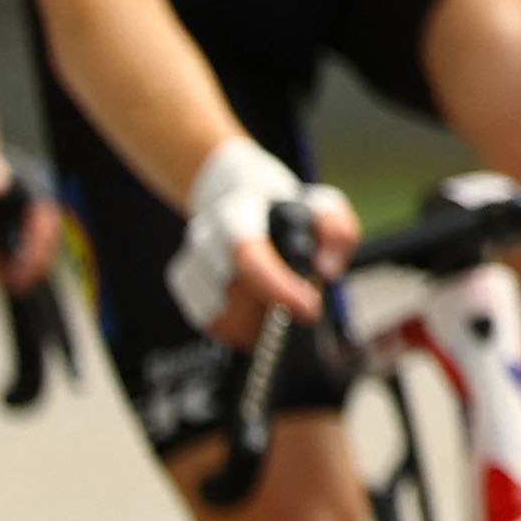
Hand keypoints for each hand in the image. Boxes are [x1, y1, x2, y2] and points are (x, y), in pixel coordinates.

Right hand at [167, 139, 356, 345]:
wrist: (233, 192)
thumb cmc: (283, 205)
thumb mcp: (322, 205)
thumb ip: (336, 231)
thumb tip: (327, 271)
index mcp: (238, 213)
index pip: (249, 254)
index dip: (277, 287)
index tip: (309, 310)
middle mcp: (207, 236)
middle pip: (234, 291)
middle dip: (272, 308)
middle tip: (301, 308)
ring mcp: (191, 259)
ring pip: (218, 312)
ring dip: (254, 323)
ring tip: (281, 310)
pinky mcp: (185, 282)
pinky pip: (208, 320)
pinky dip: (236, 328)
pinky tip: (258, 316)